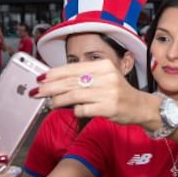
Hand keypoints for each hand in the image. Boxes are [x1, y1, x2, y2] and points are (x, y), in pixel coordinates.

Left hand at [30, 59, 147, 125]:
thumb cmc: (117, 92)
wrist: (140, 106)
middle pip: (71, 81)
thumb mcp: (103, 78)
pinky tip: (73, 111)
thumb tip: (55, 81)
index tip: (41, 78)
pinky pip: (84, 109)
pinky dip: (75, 111)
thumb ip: (83, 78)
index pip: (73, 68)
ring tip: (50, 103)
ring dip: (58, 100)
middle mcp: (106, 77)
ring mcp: (108, 93)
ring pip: (74, 95)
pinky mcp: (108, 108)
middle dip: (51, 87)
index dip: (55, 73)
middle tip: (37, 92)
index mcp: (103, 66)